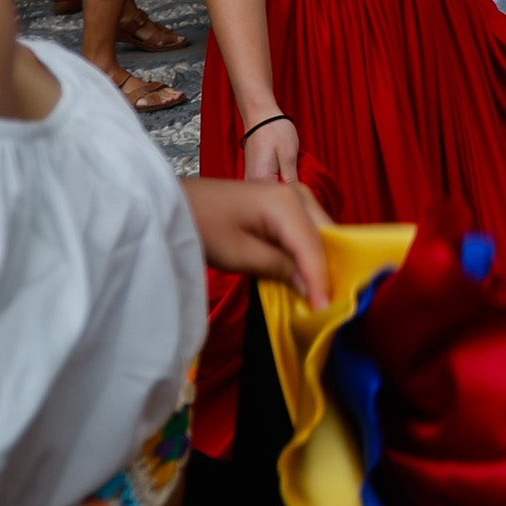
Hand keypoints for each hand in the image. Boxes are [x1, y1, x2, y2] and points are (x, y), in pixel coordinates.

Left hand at [185, 174, 329, 306]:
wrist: (177, 205)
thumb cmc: (202, 226)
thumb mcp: (239, 254)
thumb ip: (278, 268)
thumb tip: (308, 287)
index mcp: (287, 203)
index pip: (313, 247)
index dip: (320, 280)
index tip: (324, 310)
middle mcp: (296, 194)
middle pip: (323, 236)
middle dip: (327, 268)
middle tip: (328, 302)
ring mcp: (290, 196)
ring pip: (318, 232)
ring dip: (319, 259)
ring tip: (320, 290)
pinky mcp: (282, 204)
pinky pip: (305, 230)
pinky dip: (306, 251)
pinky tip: (305, 273)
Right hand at [236, 107, 301, 192]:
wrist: (260, 115)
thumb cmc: (275, 130)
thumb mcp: (289, 154)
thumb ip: (291, 179)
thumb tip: (297, 198)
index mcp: (261, 180)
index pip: (279, 200)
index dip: (295, 198)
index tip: (306, 192)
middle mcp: (251, 183)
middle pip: (273, 199)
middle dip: (289, 194)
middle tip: (304, 182)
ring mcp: (250, 179)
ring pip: (270, 193)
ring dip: (284, 188)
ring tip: (295, 175)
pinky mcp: (253, 175)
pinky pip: (266, 186)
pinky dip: (277, 183)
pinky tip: (286, 174)